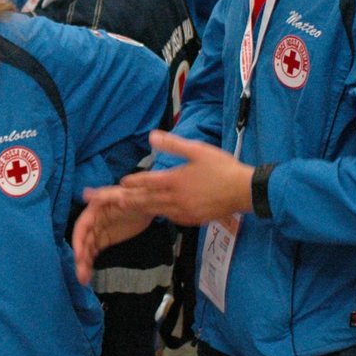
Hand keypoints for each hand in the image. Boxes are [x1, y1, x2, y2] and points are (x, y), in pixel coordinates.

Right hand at [72, 199, 153, 285]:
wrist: (150, 203)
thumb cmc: (135, 195)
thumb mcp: (122, 193)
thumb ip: (104, 195)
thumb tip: (85, 193)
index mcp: (93, 210)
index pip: (81, 227)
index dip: (78, 242)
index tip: (79, 257)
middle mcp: (92, 222)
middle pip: (83, 242)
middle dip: (80, 258)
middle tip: (80, 275)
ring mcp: (99, 232)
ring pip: (87, 249)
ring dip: (83, 264)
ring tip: (83, 280)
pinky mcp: (106, 240)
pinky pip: (95, 252)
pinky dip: (90, 263)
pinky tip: (88, 275)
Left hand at [103, 131, 254, 226]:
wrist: (244, 191)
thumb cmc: (222, 168)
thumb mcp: (197, 150)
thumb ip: (172, 144)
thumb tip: (151, 136)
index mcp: (175, 180)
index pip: (145, 182)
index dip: (131, 182)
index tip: (120, 183)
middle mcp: (175, 199)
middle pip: (145, 200)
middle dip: (126, 200)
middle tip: (111, 201)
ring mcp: (183, 212)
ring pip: (156, 211)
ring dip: (140, 208)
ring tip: (128, 207)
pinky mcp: (192, 220)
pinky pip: (170, 218)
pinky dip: (160, 214)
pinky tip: (158, 212)